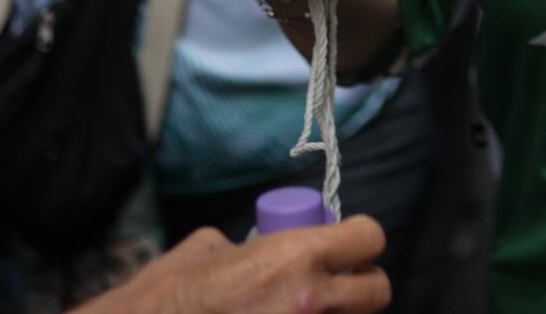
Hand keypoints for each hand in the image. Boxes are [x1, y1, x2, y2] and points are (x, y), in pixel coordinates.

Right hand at [75, 219, 389, 313]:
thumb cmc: (169, 294)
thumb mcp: (209, 248)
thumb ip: (249, 243)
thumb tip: (260, 246)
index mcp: (296, 257)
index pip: (369, 238)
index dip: (361, 240)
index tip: (350, 246)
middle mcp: (312, 301)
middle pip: (377, 292)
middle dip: (362, 286)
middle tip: (337, 286)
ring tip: (301, 309)